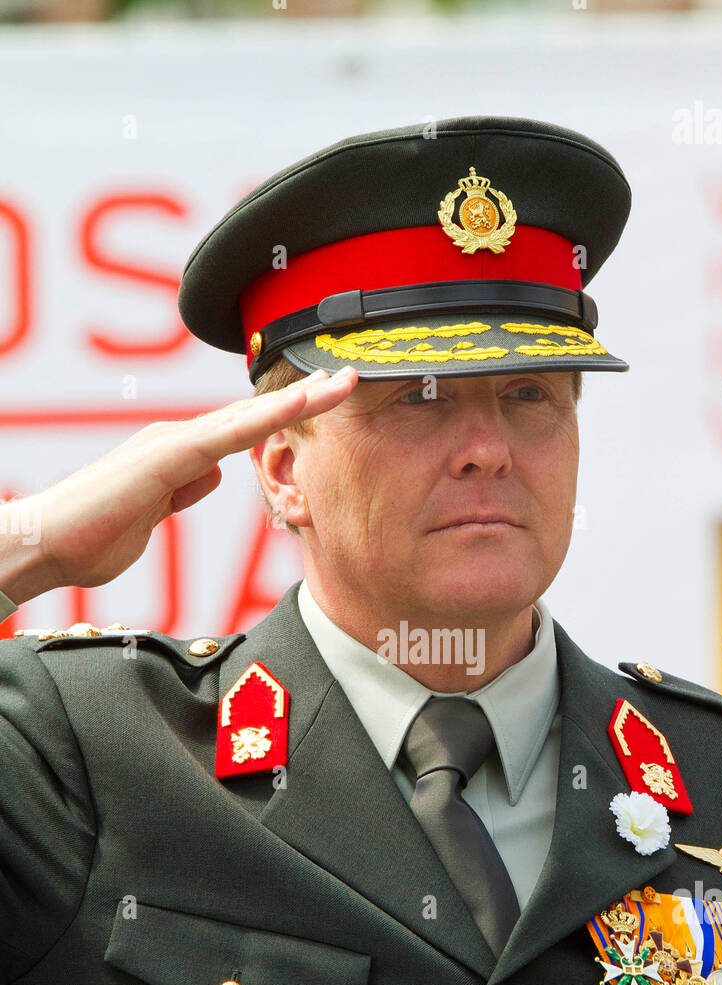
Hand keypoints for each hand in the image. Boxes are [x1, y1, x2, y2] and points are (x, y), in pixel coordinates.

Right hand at [0, 367, 358, 602]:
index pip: (243, 429)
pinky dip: (266, 418)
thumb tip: (212, 475)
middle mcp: (178, 439)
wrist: (44, 544)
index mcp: (178, 454)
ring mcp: (171, 442)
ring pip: (247, 416)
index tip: (324, 401)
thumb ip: (181, 492)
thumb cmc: (90, 537)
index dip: (284, 414)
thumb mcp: (152, 517)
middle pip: (252, 414)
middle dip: (304, 397)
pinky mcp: (166, 456)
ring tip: (341, 383)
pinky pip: (228, 434)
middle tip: (351, 377)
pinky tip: (300, 406)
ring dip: (297, 400)